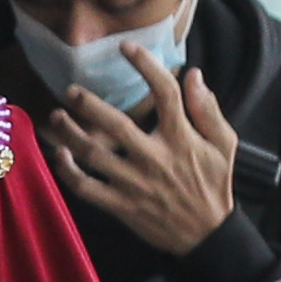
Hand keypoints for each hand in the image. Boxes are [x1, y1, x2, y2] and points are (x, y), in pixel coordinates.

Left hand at [45, 49, 242, 258]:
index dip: (146, 66)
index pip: (165, 94)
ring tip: (56, 116)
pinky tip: (58, 155)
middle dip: (89, 104)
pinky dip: (68, 172)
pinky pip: (87, 188)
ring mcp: (135, 183)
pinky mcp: (121, 205)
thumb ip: (208, 109)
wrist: (207, 234)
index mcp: (182, 138)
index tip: (126, 47)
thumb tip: (194, 74)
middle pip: (116, 124)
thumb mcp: (224, 144)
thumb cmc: (215, 184)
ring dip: (70, 134)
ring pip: (94, 155)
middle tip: (71, 90)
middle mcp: (155, 157)